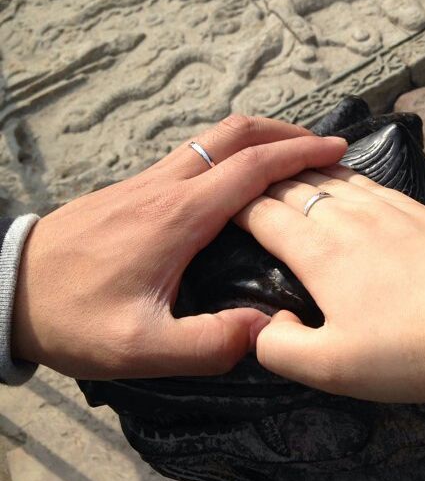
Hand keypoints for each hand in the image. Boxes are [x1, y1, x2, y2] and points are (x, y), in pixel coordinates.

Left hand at [12, 116, 346, 379]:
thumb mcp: (138, 348)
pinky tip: (237, 178)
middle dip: (285, 132)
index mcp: (180, 216)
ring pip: (213, 137)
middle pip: (235, 133)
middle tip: (321, 147)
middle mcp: (168, 186)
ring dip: (258, 138)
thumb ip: (206, 344)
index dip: (300, 155)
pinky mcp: (134, 188)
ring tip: (288, 157)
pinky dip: (230, 152)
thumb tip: (265, 330)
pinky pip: (194, 153)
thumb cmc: (71, 318)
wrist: (4, 289)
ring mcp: (148, 181)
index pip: (252, 167)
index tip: (336, 152)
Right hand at [237, 165, 424, 463]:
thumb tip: (263, 323)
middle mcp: (348, 217)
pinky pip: (368, 181)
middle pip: (294, 187)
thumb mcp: (332, 368)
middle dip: (263, 183)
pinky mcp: (419, 209)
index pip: (265, 213)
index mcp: (319, 251)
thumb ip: (280, 348)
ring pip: (330, 177)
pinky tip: (344, 178)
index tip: (222, 206)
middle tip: (246, 185)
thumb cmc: (409, 350)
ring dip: (301, 173)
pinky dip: (342, 175)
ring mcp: (387, 207)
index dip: (238, 206)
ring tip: (286, 172)